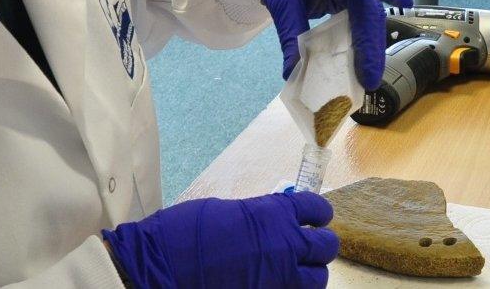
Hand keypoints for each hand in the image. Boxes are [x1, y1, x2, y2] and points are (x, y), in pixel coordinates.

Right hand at [102, 191, 337, 288]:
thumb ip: (258, 217)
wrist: (163, 266)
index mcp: (273, 214)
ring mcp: (279, 279)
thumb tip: (270, 223)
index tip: (316, 216)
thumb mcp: (226, 211)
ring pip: (318, 279)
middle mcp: (285, 246)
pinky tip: (277, 285)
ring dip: (309, 273)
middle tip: (309, 245)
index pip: (316, 208)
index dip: (318, 212)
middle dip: (319, 244)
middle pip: (326, 246)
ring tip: (295, 271)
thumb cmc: (185, 232)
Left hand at [246, 0, 412, 87]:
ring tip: (366, 81)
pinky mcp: (349, 7)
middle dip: (371, 47)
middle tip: (370, 78)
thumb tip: (292, 71)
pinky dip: (357, 49)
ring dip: (368, 53)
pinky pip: (358, 29)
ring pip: (368, 25)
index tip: (404, 0)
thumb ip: (290, 32)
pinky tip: (356, 71)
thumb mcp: (282, 0)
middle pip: (369, 13)